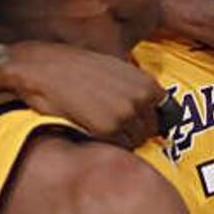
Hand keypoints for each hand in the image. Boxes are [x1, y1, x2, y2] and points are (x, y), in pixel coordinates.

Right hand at [5, 42, 166, 148]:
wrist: (45, 69)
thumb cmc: (77, 67)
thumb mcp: (116, 67)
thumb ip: (136, 86)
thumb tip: (150, 104)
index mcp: (146, 82)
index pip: (168, 111)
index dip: (156, 118)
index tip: (146, 123)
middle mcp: (140, 98)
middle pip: (152, 129)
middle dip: (138, 130)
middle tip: (118, 127)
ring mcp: (125, 114)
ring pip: (137, 140)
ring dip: (124, 138)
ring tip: (104, 127)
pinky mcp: (107, 129)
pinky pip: (119, 146)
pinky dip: (110, 143)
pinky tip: (94, 131)